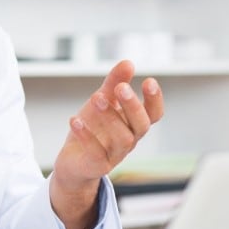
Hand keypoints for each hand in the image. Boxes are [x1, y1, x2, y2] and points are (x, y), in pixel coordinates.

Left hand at [49, 60, 162, 228]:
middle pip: (141, 125)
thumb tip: (128, 63)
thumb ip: (114, 83)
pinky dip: (86, 136)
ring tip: (96, 97)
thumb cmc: (93, 128)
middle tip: (121, 87)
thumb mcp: (102, 101)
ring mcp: (115, 155)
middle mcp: (129, 140)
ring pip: (123, 139)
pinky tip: (74, 120)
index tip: (149, 81)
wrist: (73, 161)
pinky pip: (96, 153)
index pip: (154, 114)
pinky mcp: (97, 166)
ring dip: (110, 117)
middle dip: (133, 106)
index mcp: (133, 124)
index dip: (155, 99)